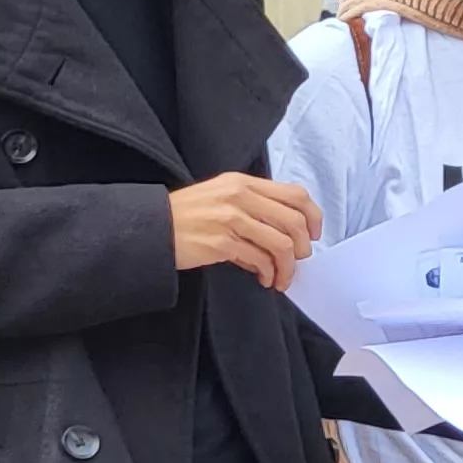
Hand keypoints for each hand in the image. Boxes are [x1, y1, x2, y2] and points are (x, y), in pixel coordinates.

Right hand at [170, 173, 320, 288]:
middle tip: (298, 260)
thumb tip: (288, 230)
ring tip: (281, 277)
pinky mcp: (220, 242)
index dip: (313, 217)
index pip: (295, 195)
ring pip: (281, 244)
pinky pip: (260, 260)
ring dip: (287, 267)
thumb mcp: (221, 196)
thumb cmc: (187, 215)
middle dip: (303, 247)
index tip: (313, 235)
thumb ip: (254, 204)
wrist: (149, 227)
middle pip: (294, 222)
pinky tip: (264, 278)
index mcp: (243, 183)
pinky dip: (268, 273)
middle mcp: (239, 197)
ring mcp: (230, 219)